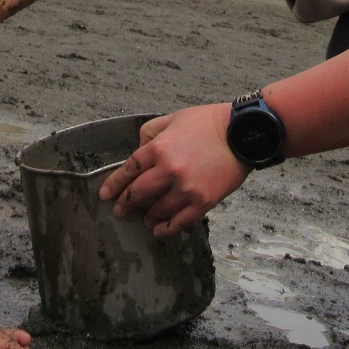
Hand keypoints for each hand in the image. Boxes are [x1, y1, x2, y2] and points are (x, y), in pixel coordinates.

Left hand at [99, 104, 249, 237]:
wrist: (242, 133)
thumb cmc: (209, 123)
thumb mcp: (173, 118)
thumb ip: (151, 132)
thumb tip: (139, 149)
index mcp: (159, 148)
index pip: (128, 170)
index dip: (114, 184)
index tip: (105, 194)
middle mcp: (169, 170)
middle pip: (138, 194)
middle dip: (125, 204)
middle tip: (120, 210)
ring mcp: (186, 188)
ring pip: (157, 211)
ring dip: (147, 217)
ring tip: (145, 219)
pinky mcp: (203, 201)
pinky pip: (180, 222)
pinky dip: (167, 229)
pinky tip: (160, 230)